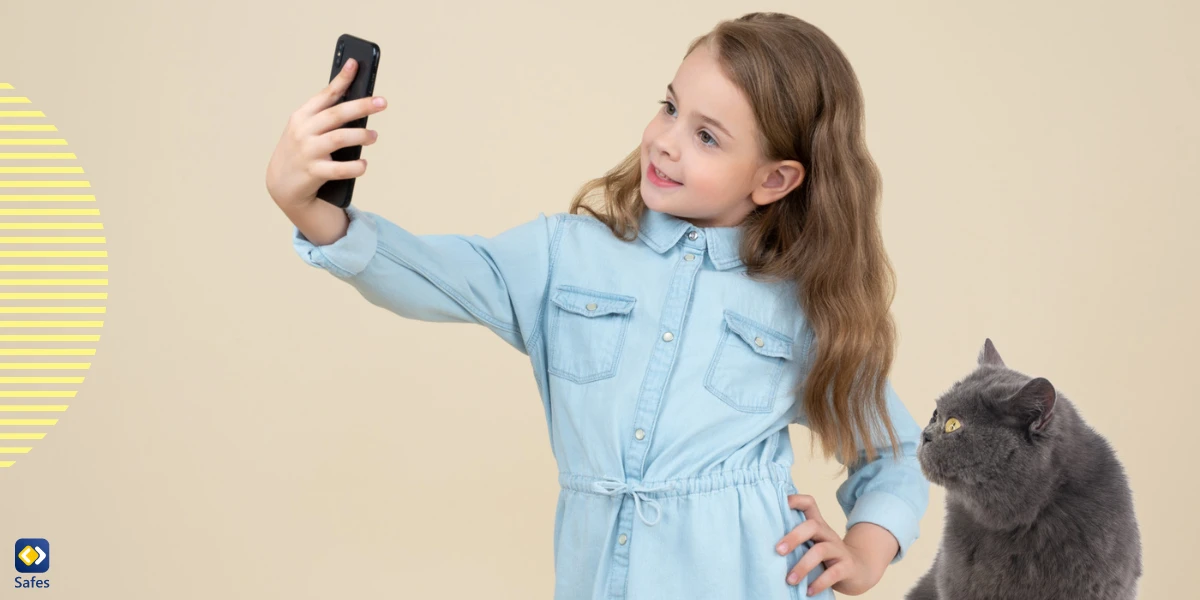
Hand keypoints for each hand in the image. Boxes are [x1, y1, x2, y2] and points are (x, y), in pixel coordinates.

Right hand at [265, 57, 386, 212]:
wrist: (280, 184)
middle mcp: (303, 131)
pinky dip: (355, 166)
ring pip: (339, 138)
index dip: (341, 79)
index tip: (354, 64)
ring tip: (373, 136)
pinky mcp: (313, 173)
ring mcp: (307, 152)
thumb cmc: (301, 151)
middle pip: (336, 114)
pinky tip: (364, 164)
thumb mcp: (305, 129)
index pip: (325, 95)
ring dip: (361, 135)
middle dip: (361, 106)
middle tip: (382, 102)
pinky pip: (340, 169)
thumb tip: (358, 104)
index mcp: (302, 116)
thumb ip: (326, 117)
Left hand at [775, 494, 884, 595]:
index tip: (780, 504)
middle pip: (812, 526)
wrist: (860, 570)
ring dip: (803, 566)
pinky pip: (833, 573)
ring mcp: (839, 550)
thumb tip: (763, 543)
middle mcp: (828, 534)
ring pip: (820, 551)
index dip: (795, 500)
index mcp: (818, 526)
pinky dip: (819, 583)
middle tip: (777, 551)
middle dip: (793, 537)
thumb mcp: (813, 543)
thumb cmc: (827, 557)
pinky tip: (808, 591)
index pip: (809, 504)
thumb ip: (796, 540)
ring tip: (790, 580)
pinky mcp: (847, 567)